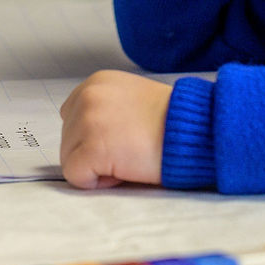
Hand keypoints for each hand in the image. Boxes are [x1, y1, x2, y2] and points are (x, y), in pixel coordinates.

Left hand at [59, 70, 173, 188]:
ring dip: (96, 167)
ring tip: (129, 158)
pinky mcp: (91, 148)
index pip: (71, 117)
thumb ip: (107, 109)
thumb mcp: (132, 100)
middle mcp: (87, 96)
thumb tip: (91, 134)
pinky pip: (76, 176)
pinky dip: (97, 182)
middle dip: (94, 152)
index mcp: (96, 82)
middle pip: (68, 139)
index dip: (93, 136)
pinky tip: (124, 170)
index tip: (122, 138)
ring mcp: (87, 121)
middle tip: (130, 150)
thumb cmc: (171, 122)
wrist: (196, 130)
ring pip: (70, 159)